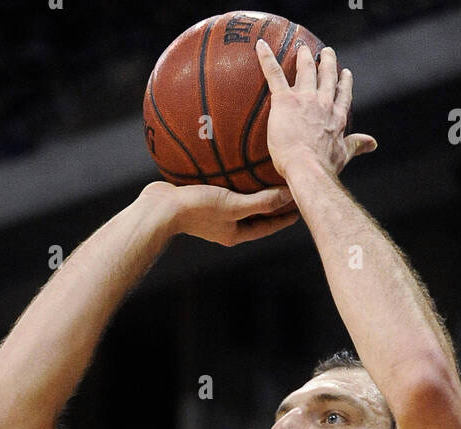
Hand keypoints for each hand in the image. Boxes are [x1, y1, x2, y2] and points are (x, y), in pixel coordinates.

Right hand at [139, 180, 297, 245]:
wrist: (159, 208)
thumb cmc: (196, 209)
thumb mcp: (233, 205)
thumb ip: (261, 202)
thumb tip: (288, 195)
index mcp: (235, 233)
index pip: (268, 226)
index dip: (285, 217)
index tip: (301, 206)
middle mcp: (226, 226)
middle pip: (256, 214)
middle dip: (272, 203)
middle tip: (290, 190)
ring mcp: (213, 214)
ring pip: (240, 201)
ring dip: (254, 190)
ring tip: (267, 175)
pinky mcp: (201, 199)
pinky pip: (224, 189)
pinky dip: (234, 179)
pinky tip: (236, 164)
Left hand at [255, 40, 376, 181]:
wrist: (307, 168)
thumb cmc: (324, 167)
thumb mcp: (344, 155)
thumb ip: (357, 145)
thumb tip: (372, 144)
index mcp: (337, 116)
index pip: (342, 95)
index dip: (344, 82)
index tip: (346, 73)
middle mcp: (323, 102)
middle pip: (327, 76)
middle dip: (327, 62)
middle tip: (326, 52)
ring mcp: (305, 98)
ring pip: (306, 70)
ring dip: (304, 57)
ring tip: (303, 49)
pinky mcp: (285, 100)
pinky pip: (274, 74)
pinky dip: (266, 58)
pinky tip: (261, 46)